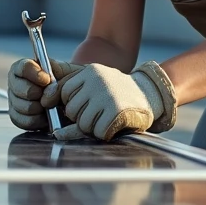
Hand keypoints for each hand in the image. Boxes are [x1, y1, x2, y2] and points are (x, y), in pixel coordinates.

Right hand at [7, 57, 80, 130]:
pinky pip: (22, 121)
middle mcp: (16, 83)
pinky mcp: (17, 117)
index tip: (47, 80)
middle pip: (18, 88)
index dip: (34, 74)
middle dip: (35, 93)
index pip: (23, 67)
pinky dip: (36, 120)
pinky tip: (45, 117)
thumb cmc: (68, 84)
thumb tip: (47, 75)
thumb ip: (57, 69)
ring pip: (20, 106)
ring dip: (37, 108)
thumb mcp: (67, 72)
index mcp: (26, 68)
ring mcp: (14, 101)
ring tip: (49, 106)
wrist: (72, 102)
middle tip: (48, 96)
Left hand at [44, 61, 177, 141]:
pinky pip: (97, 132)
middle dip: (81, 117)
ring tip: (106, 118)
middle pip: (70, 110)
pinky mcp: (116, 111)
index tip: (81, 105)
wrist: (149, 95)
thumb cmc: (116, 95)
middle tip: (98, 112)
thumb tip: (56, 131)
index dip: (69, 103)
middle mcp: (96, 81)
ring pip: (82, 123)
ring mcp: (106, 96)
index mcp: (89, 71)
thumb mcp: (95, 90)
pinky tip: (113, 124)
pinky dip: (104, 133)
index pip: (63, 91)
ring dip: (93, 127)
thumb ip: (74, 103)